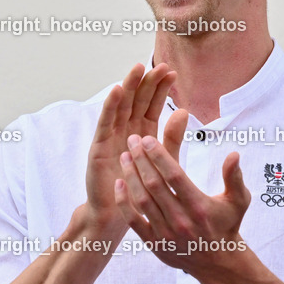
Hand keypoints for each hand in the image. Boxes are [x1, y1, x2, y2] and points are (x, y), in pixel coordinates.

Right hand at [82, 64, 176, 237]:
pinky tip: (118, 90)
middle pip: (137, 101)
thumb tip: (184, 111)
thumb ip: (172, 139)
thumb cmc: (140, 192)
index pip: (152, 105)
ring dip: (129, 86)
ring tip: (138, 68)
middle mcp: (125, 132)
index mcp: (142, 134)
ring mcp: (110, 138)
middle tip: (159, 65)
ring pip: (121, 107)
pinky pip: (105, 123)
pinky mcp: (99, 148)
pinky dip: (110, 106)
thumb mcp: (162, 163)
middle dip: (147, 82)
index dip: (161, 89)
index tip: (172, 72)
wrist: (117, 218)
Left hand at [114, 125, 251, 273]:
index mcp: (200, 207)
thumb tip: (234, 154)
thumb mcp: (238, 201)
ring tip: (124, 156)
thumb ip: (234, 177)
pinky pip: (133, 221)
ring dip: (131, 176)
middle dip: (141, 160)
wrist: (218, 263)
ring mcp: (166, 234)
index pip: (174, 176)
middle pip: (155, 185)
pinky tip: (118, 183)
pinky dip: (123, 202)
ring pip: (142, 200)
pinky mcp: (154, 244)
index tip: (148, 139)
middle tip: (132, 140)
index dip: (159, 155)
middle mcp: (182, 221)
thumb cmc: (227, 224)